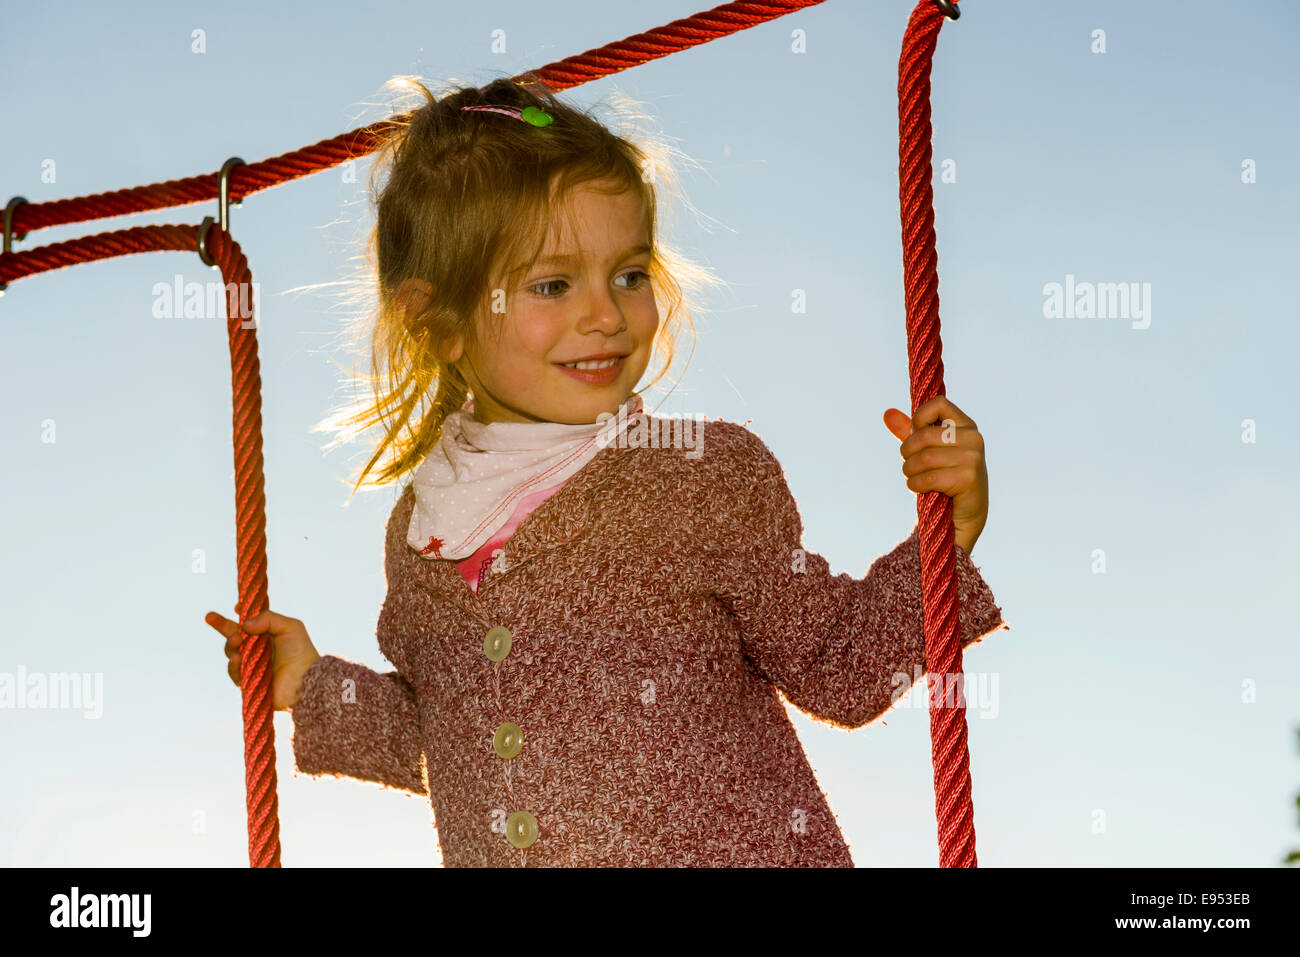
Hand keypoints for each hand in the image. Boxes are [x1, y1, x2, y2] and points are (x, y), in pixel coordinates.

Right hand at [204, 609, 321, 711]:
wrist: (304, 680)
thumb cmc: (301, 652)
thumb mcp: (289, 627)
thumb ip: (268, 618)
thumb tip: (244, 625)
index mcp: (268, 635)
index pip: (248, 623)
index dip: (240, 614)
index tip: (235, 607)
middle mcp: (258, 650)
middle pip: (234, 636)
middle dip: (221, 624)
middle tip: (211, 617)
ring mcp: (252, 665)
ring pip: (232, 653)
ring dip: (230, 644)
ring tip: (236, 640)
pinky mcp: (248, 681)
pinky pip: (235, 672)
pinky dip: (233, 665)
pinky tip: (237, 659)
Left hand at [883, 394, 987, 554]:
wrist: (962, 517)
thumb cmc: (943, 480)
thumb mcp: (926, 451)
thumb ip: (909, 432)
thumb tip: (887, 413)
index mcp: (966, 426)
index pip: (938, 403)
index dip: (919, 419)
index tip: (916, 437)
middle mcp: (973, 438)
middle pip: (923, 435)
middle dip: (907, 453)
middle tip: (910, 466)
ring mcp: (973, 458)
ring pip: (924, 458)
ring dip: (909, 472)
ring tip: (913, 478)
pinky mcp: (968, 478)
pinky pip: (929, 477)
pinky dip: (916, 484)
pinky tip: (919, 489)